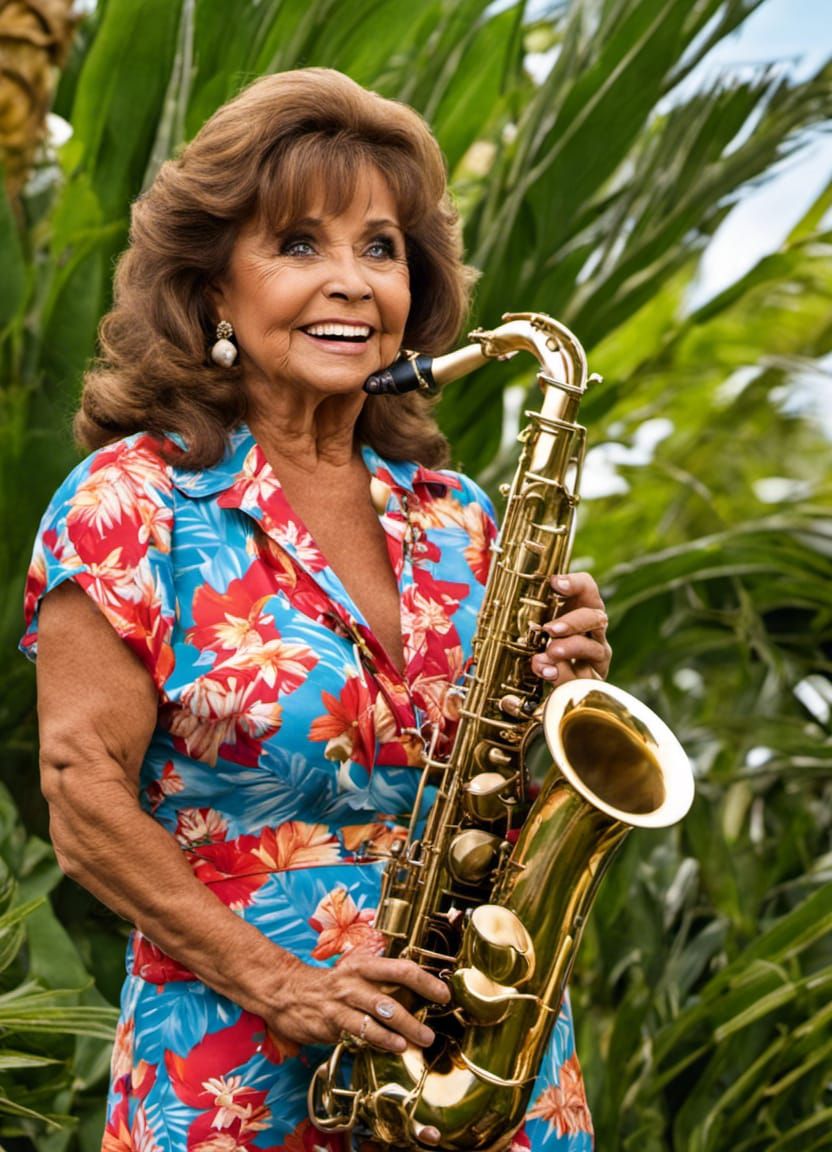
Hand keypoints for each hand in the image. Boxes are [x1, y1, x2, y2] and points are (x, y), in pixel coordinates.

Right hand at [267, 945, 448, 1052]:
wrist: (286, 992)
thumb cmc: (329, 986)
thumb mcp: (354, 974)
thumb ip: (380, 982)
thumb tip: (415, 993)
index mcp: (365, 965)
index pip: (402, 968)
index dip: (426, 981)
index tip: (445, 994)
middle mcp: (356, 980)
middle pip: (393, 991)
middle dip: (417, 1010)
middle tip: (434, 1028)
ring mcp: (343, 1000)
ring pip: (379, 1013)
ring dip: (403, 1028)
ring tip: (420, 1040)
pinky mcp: (332, 1020)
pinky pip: (360, 1031)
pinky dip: (379, 1040)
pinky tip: (394, 1047)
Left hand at [530, 572, 611, 683]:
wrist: (551, 676)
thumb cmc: (542, 643)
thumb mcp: (537, 624)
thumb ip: (531, 612)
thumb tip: (509, 600)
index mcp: (582, 609)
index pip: (586, 588)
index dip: (575, 583)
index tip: (556, 583)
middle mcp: (594, 630)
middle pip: (596, 617)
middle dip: (573, 622)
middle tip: (550, 629)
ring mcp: (596, 656)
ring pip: (594, 649)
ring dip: (571, 649)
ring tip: (548, 653)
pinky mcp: (593, 679)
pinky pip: (585, 678)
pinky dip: (565, 676)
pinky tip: (547, 672)